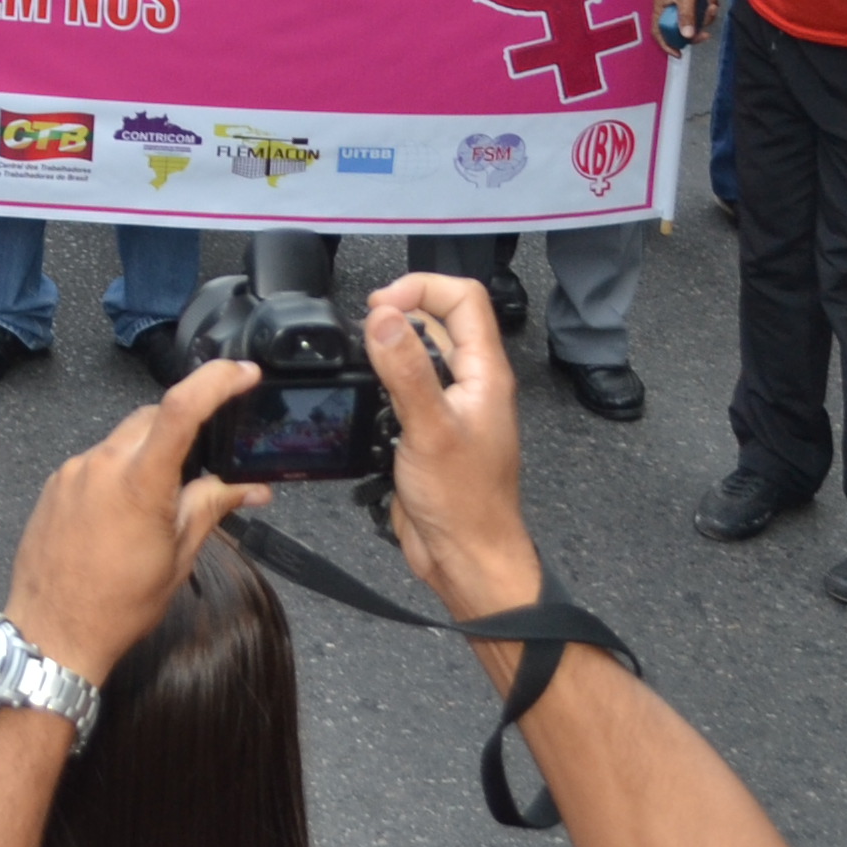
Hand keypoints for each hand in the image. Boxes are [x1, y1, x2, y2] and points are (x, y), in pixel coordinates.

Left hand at [0, 360, 266, 680]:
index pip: (181, 409)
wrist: (52, 633)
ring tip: (156, 505)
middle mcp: (101, 465)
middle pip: (151, 419)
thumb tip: (252, 488)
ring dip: (146, 456)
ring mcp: (73, 472)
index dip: (216, 381)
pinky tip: (121, 514)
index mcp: (139, 483)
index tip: (242, 373)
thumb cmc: (118, 605)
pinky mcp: (55, 483)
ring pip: (122, 439)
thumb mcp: (178, 557)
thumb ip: (212, 507)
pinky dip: (117, 473)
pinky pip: (96, 461)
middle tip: (201, 467)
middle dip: (182, 429)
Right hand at [361, 273, 540, 619]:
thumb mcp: (430, 429)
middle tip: (364, 331)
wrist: (466, 558)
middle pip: (438, 320)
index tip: (380, 306)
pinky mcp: (428, 431)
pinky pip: (406, 389)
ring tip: (361, 361)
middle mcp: (470, 383)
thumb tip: (383, 316)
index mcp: (484, 373)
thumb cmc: (463, 502)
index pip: (463, 299)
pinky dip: (383, 381)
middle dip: (399, 313)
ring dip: (389, 347)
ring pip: (420, 353)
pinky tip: (364, 397)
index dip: (421, 288)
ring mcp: (449, 407)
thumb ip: (407, 371)